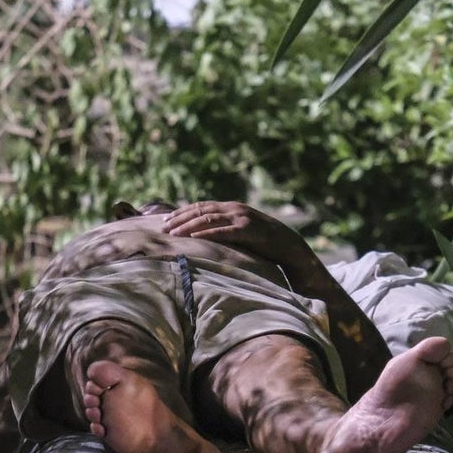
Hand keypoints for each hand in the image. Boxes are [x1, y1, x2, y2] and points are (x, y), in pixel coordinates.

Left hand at [162, 200, 311, 268]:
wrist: (289, 245)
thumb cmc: (263, 242)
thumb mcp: (241, 231)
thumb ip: (225, 229)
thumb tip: (202, 236)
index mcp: (231, 207)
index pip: (201, 207)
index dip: (182, 212)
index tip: (165, 220)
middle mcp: (234, 208)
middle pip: (201, 210)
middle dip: (180, 218)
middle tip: (162, 227)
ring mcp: (241, 218)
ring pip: (208, 219)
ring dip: (188, 225)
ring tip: (173, 233)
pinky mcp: (248, 230)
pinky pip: (223, 231)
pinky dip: (206, 234)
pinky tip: (193, 238)